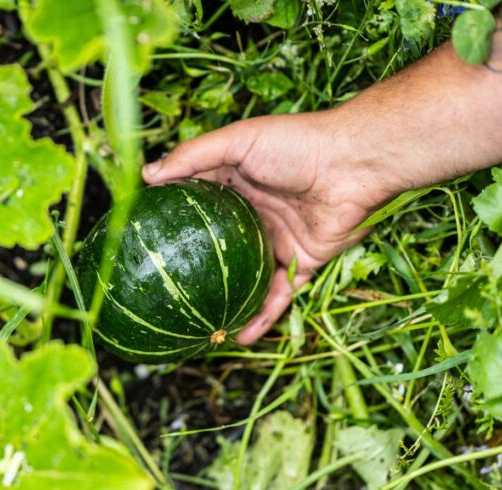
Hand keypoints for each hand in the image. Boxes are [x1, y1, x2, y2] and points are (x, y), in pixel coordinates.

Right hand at [141, 111, 398, 343]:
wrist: (354, 165)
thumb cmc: (296, 145)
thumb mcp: (238, 141)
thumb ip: (194, 156)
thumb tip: (147, 175)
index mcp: (235, 185)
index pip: (197, 206)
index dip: (174, 221)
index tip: (146, 241)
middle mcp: (253, 215)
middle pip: (219, 248)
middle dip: (196, 268)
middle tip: (166, 289)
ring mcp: (276, 241)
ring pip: (246, 278)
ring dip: (226, 301)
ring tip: (199, 325)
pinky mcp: (301, 262)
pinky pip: (278, 295)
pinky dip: (262, 317)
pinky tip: (240, 335)